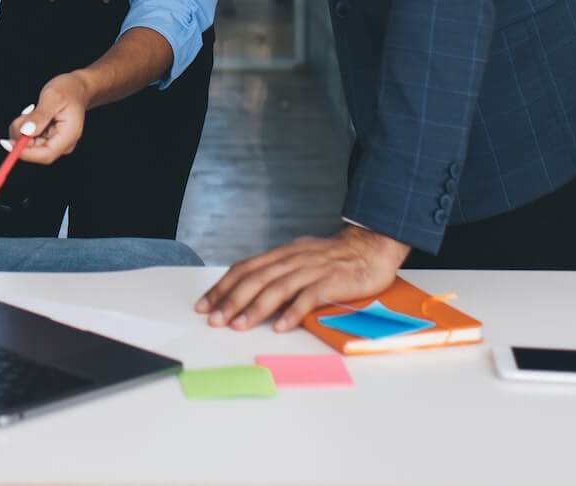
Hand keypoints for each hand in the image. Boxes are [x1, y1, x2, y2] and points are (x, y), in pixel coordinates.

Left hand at [5, 71, 91, 163]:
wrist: (77, 87)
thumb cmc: (68, 90)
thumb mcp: (53, 97)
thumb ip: (40, 116)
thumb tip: (26, 132)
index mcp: (68, 136)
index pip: (46, 154)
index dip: (25, 153)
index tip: (8, 143)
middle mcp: (63, 143)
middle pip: (35, 151)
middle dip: (21, 136)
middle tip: (22, 116)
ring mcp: (55, 142)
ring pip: (30, 145)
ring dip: (22, 129)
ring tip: (31, 111)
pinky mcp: (48, 138)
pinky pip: (31, 138)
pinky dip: (25, 127)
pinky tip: (33, 115)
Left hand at [194, 225, 410, 331]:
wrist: (371, 248)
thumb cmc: (333, 259)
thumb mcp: (299, 259)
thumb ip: (277, 273)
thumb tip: (248, 294)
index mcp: (281, 254)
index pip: (244, 268)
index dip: (222, 286)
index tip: (204, 304)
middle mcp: (292, 259)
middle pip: (255, 279)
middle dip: (231, 300)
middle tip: (214, 320)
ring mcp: (311, 269)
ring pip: (277, 288)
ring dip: (255, 308)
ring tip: (238, 326)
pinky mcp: (331, 282)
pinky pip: (308, 298)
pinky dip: (292, 312)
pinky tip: (280, 327)